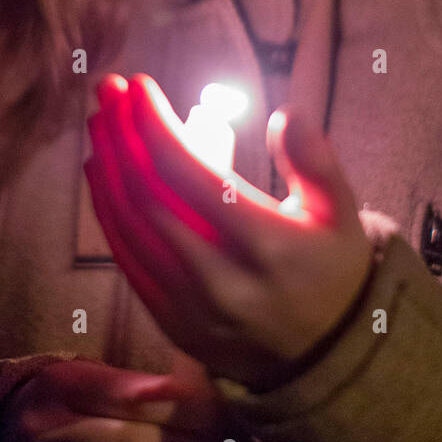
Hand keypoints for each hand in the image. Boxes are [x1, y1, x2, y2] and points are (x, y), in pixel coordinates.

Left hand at [84, 74, 376, 391]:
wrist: (326, 356)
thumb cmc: (331, 266)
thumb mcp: (341, 212)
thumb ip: (315, 161)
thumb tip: (285, 113)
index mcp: (266, 246)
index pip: (190, 176)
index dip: (155, 126)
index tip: (139, 85)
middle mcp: (220, 280)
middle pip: (150, 197)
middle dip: (122, 136)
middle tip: (108, 89)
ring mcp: (189, 307)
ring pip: (130, 227)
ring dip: (108, 167)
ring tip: (100, 119)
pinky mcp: (169, 323)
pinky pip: (127, 259)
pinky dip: (107, 210)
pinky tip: (101, 170)